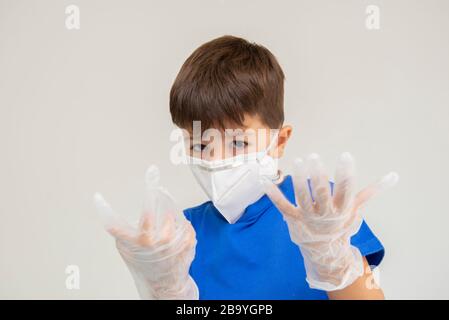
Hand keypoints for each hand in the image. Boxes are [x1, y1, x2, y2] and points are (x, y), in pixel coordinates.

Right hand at [94, 165, 197, 298]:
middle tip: (152, 172)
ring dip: (168, 212)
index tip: (104, 194)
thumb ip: (122, 229)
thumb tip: (113, 208)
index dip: (106, 208)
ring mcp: (175, 240)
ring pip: (172, 210)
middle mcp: (156, 240)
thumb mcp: (126, 248)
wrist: (165, 283)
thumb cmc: (144, 264)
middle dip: (154, 188)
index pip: (118, 221)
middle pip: (156, 203)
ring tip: (164, 227)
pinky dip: (179, 224)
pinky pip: (184, 220)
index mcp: (137, 241)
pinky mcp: (189, 239)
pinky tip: (174, 235)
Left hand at [262, 152, 397, 290]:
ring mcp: (308, 216)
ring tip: (297, 162)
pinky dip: (274, 195)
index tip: (345, 156)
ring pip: (303, 197)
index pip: (346, 190)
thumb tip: (395, 176)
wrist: (325, 250)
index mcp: (342, 209)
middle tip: (314, 157)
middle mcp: (325, 213)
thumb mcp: (357, 208)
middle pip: (321, 193)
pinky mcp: (293, 218)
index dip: (346, 173)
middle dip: (318, 175)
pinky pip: (283, 206)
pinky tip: (265, 181)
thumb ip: (373, 191)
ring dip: (299, 180)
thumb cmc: (342, 224)